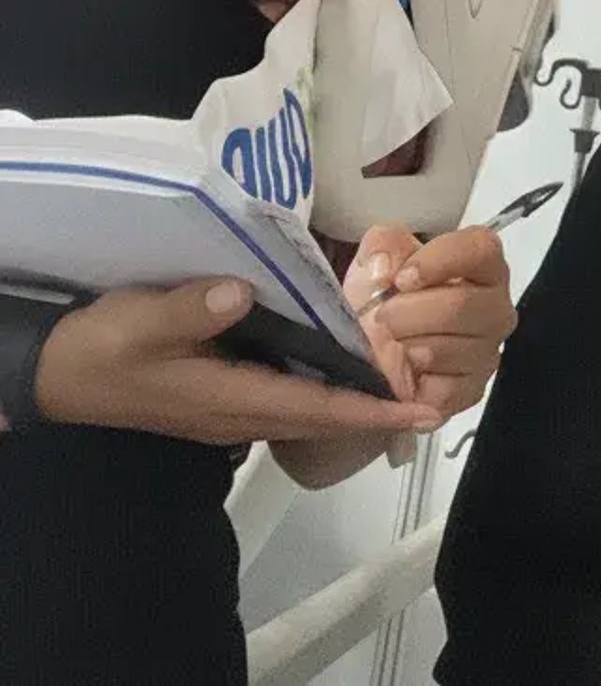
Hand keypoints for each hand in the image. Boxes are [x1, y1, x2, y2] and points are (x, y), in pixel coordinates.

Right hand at [34, 279, 441, 444]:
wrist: (55, 373)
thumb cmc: (100, 348)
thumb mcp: (137, 322)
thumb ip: (190, 309)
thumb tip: (242, 294)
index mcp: (230, 398)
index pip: (317, 410)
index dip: (372, 411)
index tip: (422, 413)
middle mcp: (240, 413)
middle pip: (324, 416)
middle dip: (378, 411)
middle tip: (435, 396)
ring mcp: (231, 410)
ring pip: (308, 410)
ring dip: (354, 401)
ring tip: (406, 380)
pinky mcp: (221, 397)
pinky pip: (287, 398)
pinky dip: (323, 390)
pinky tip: (343, 365)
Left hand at [350, 224, 516, 423]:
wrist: (371, 351)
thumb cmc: (384, 300)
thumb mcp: (377, 260)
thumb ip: (382, 244)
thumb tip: (384, 266)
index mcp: (483, 266)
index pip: (481, 250)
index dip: (439, 261)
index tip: (401, 278)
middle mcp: (497, 307)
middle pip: (461, 305)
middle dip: (407, 312)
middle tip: (382, 316)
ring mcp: (489, 351)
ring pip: (446, 347)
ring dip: (405, 345)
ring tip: (393, 341)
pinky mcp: (473, 389)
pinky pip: (443, 386)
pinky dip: (412, 377)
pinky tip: (405, 367)